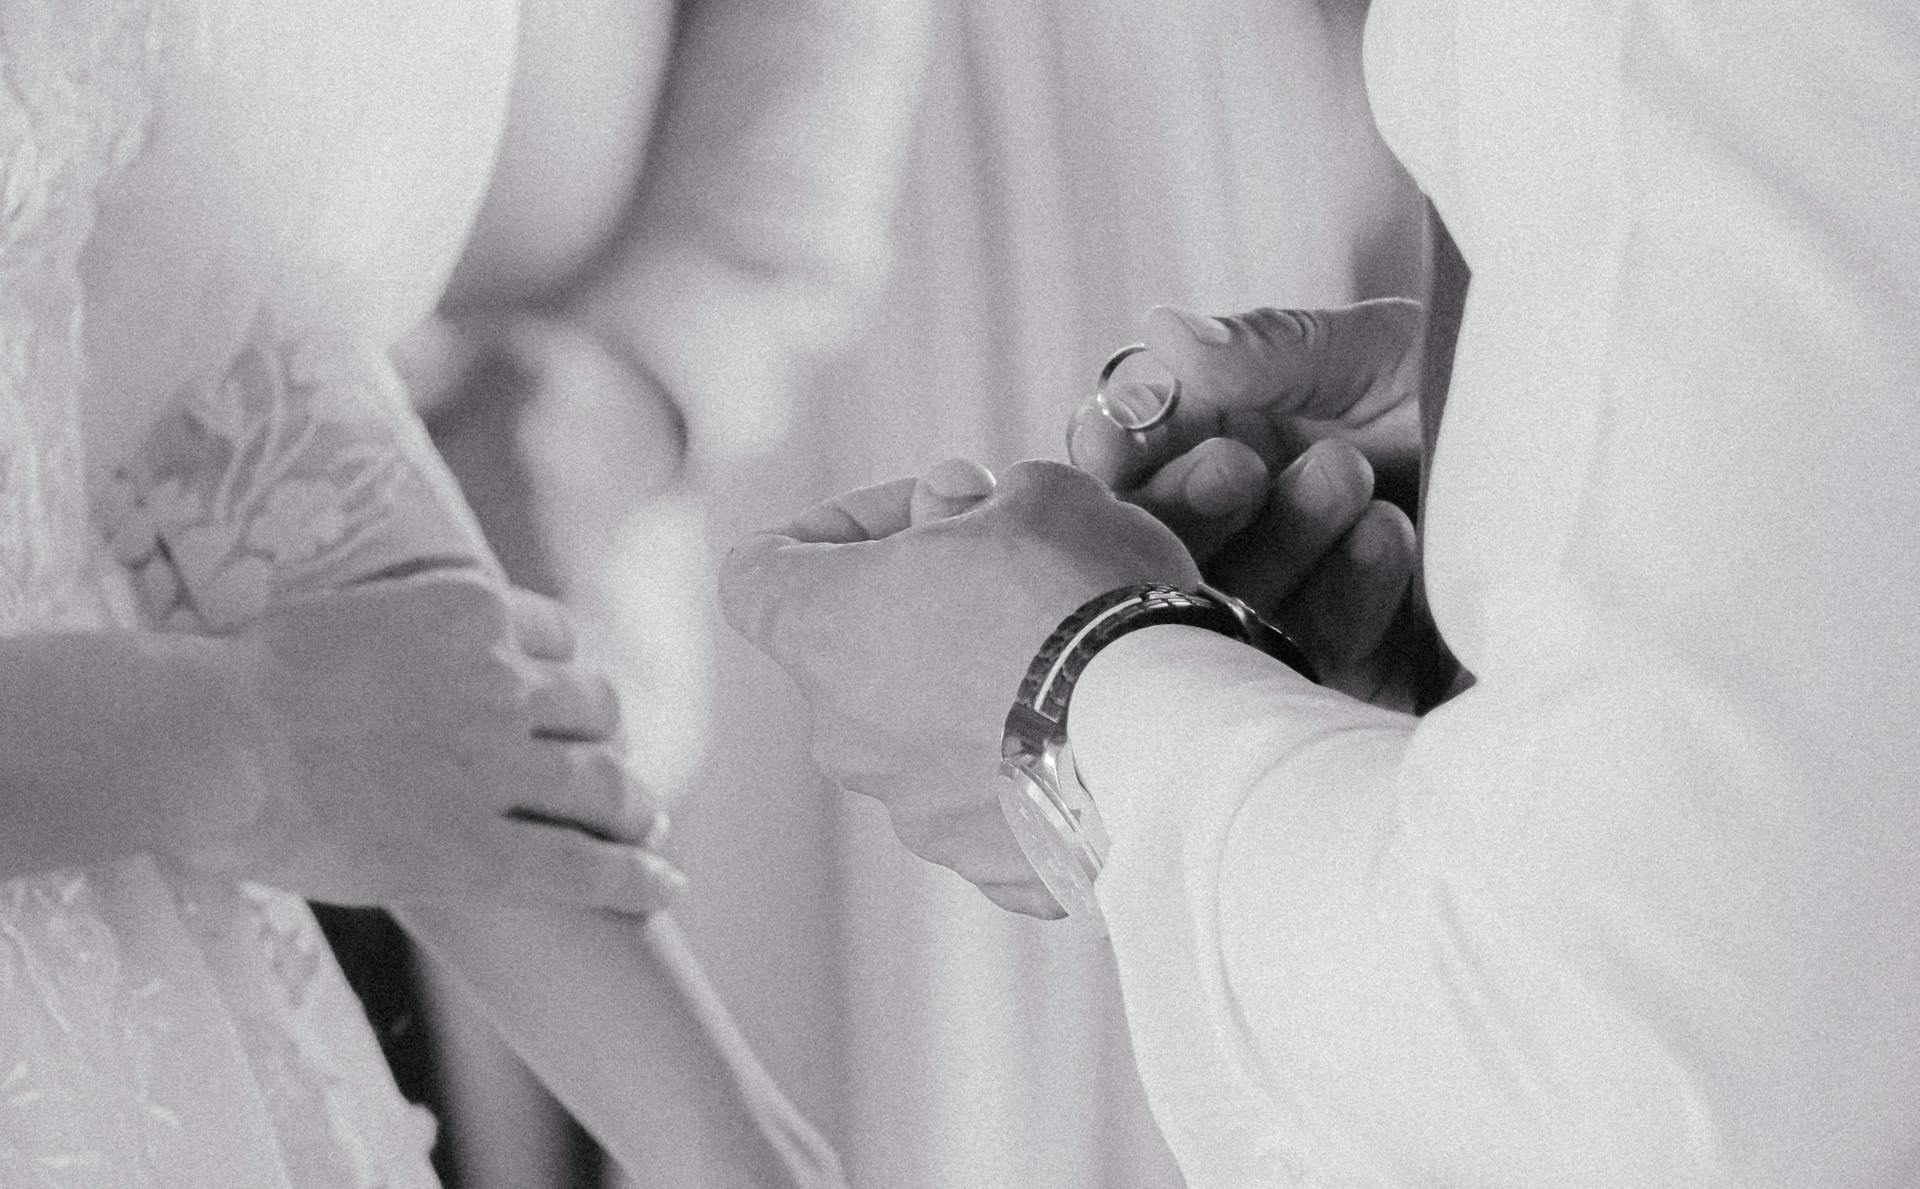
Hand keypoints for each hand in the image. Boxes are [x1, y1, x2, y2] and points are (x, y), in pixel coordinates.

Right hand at [189, 573, 681, 912]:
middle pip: (594, 707)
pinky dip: (638, 879)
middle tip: (607, 769)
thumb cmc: (241, 678)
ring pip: (607, 785)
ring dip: (634, 808)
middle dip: (604, 738)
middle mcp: (503, 683)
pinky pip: (588, 868)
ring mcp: (500, 768)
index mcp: (470, 614)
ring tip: (646, 827)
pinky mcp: (485, 852)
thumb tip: (398, 653)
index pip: (555, 635)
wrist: (217, 740)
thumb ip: (398, 633)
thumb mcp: (342, 616)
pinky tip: (667, 888)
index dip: (562, 671)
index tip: (562, 698)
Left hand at [719, 460, 1197, 917]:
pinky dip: (1032, 767)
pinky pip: (994, 800)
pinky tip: (1100, 732)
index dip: (834, 530)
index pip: (756, 574)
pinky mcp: (985, 866)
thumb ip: (972, 502)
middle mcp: (843, 733)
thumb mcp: (1038, 495)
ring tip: (1080, 662)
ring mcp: (911, 811)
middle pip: (859, 654)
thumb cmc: (1085, 598)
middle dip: (931, 608)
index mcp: (824, 628)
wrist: (1171, 742)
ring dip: (983, 691)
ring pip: (928, 733)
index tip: (921, 518)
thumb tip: (953, 514)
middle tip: (1025, 578)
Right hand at [1068, 300, 1456, 709]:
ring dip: (1277, 539)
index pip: (1137, 453)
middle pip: (1161, 539)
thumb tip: (1162, 335)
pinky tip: (1394, 542)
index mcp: (1235, 434)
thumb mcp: (1380, 353)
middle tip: (1242, 468)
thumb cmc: (1490, 391)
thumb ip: (1271, 349)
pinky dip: (1342, 596)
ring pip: (1223, 598)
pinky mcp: (1345, 668)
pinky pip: (1304, 651)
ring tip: (1357, 481)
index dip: (1119, 446)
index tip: (1114, 436)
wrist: (1610, 477)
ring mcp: (1294, 597)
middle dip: (1190, 501)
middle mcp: (1252, 522)